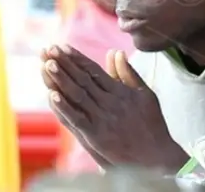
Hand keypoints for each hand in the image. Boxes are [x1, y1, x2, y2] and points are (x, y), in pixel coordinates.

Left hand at [39, 44, 190, 171]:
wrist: (158, 157)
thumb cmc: (152, 125)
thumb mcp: (145, 94)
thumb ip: (128, 73)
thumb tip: (116, 51)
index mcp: (120, 91)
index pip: (93, 70)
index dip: (76, 58)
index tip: (61, 47)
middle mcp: (110, 103)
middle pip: (83, 79)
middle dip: (64, 64)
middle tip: (48, 50)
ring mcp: (102, 119)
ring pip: (78, 95)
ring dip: (61, 80)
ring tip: (46, 64)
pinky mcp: (97, 136)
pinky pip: (77, 119)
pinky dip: (64, 107)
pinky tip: (52, 95)